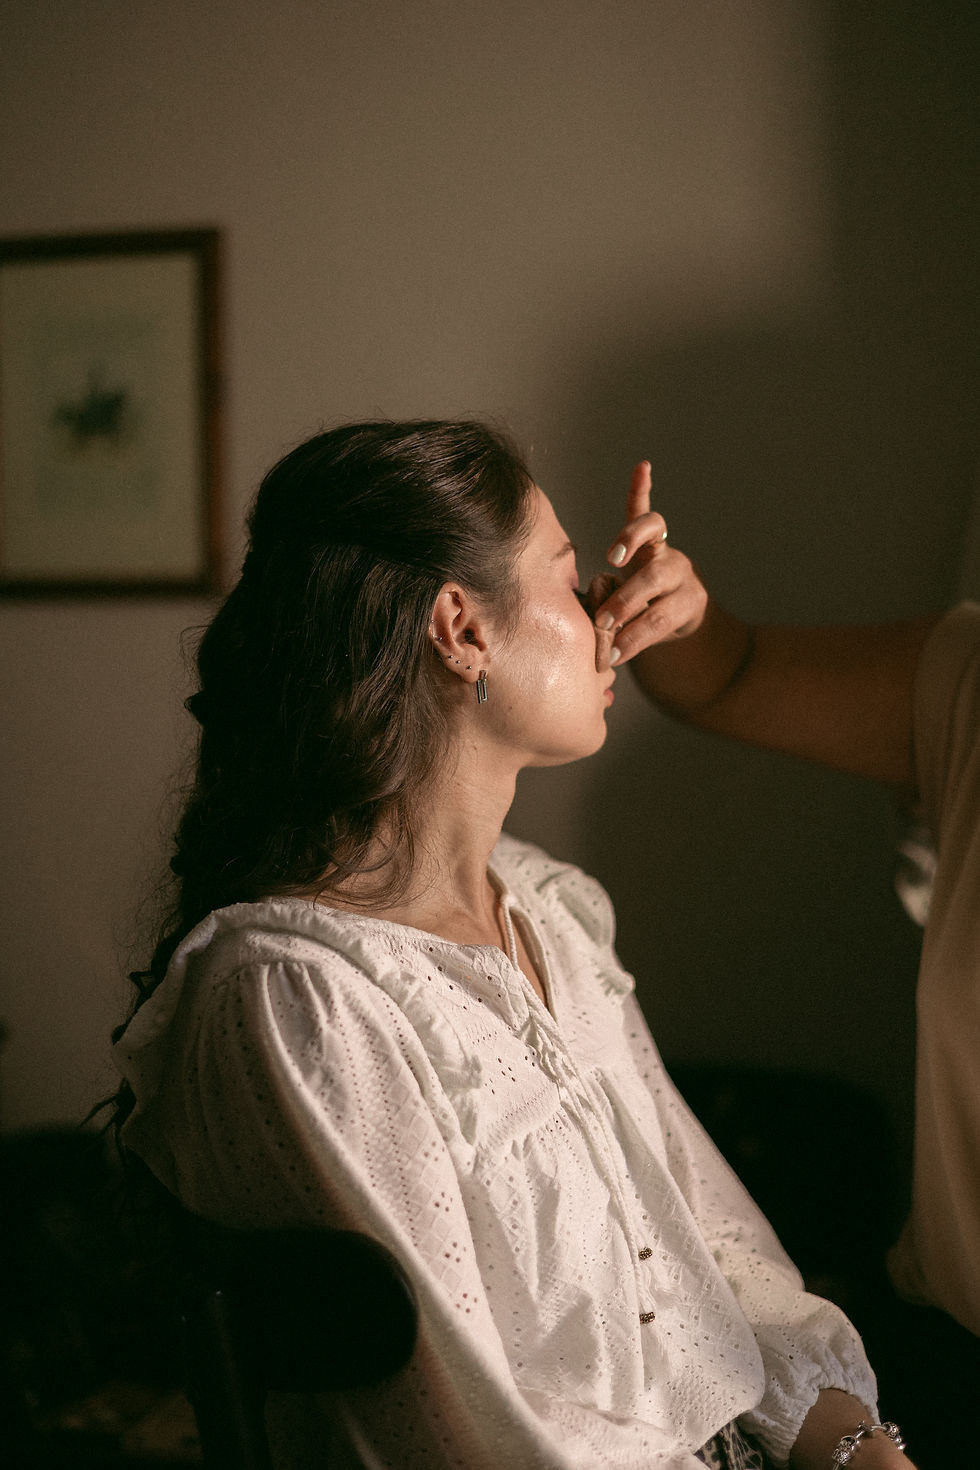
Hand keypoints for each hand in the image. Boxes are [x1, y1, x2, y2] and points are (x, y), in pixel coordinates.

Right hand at [589, 461, 706, 669]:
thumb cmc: (655, 627)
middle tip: (604, 623)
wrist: (680, 612)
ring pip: (652, 536)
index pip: (659, 619)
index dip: (636, 638)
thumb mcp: (646, 638)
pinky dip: (641, 489)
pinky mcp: (650, 536)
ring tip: (612, 558)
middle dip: (626, 602)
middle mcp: (680, 571)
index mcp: (686, 602)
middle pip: (654, 578)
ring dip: (629, 543)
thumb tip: (602, 639)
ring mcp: (665, 550)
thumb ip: (624, 634)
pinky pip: (643, 509)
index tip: (615, 657)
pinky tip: (643, 467)